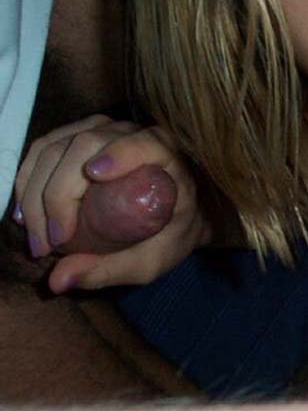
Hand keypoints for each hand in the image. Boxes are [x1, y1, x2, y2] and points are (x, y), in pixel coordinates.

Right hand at [13, 114, 210, 291]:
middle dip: (58, 193)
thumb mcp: (150, 261)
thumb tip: (56, 280)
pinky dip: (28, 178)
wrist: (179, 214)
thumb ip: (110, 270)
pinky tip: (26, 213)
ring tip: (36, 235)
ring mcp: (104, 130)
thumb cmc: (171, 236)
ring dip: (35, 190)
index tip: (93, 175)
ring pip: (56, 146)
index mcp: (168, 156)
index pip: (145, 143)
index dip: (120, 153)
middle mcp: (135, 134)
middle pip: (85, 145)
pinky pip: (43, 148)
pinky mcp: (80, 134)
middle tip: (50, 242)